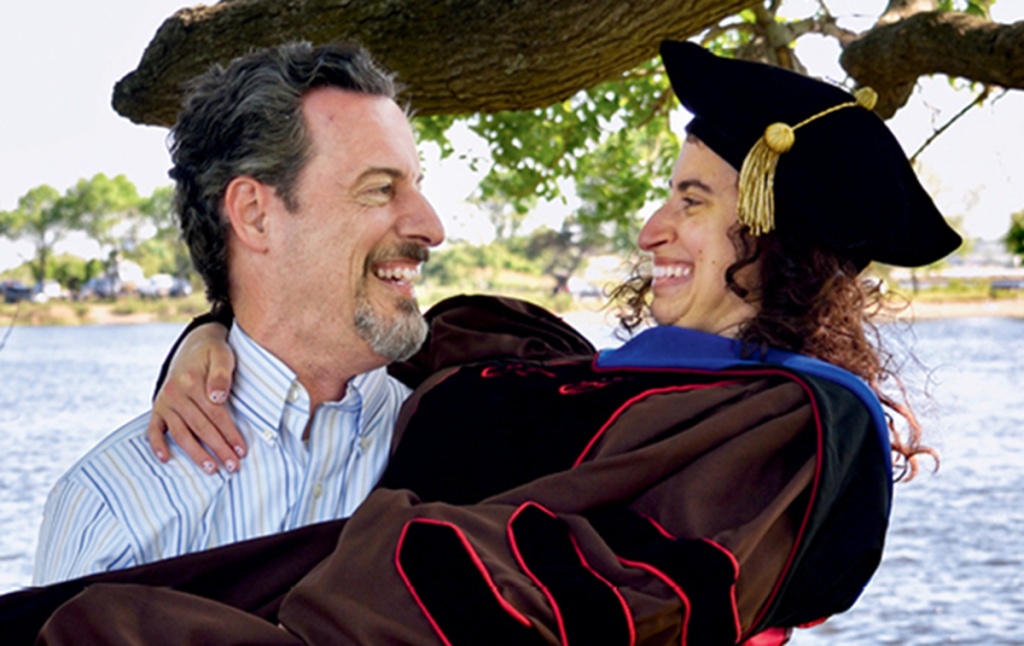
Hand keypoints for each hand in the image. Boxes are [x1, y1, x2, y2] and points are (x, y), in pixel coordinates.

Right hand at [148, 323, 245, 473]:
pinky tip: (166, 459)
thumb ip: (221, 374)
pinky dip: (157, 444)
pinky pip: (154, 429)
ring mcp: (165, 402)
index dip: (229, 433)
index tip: (241, 450)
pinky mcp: (157, 407)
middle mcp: (176, 393)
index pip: (215, 414)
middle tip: (232, 466)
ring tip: (211, 469)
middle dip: (218, 449)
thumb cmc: (213, 353)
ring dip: (195, 453)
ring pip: (181, 433)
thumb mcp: (222, 355)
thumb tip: (218, 397)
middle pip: (200, 427)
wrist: (193, 345)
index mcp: (193, 381)